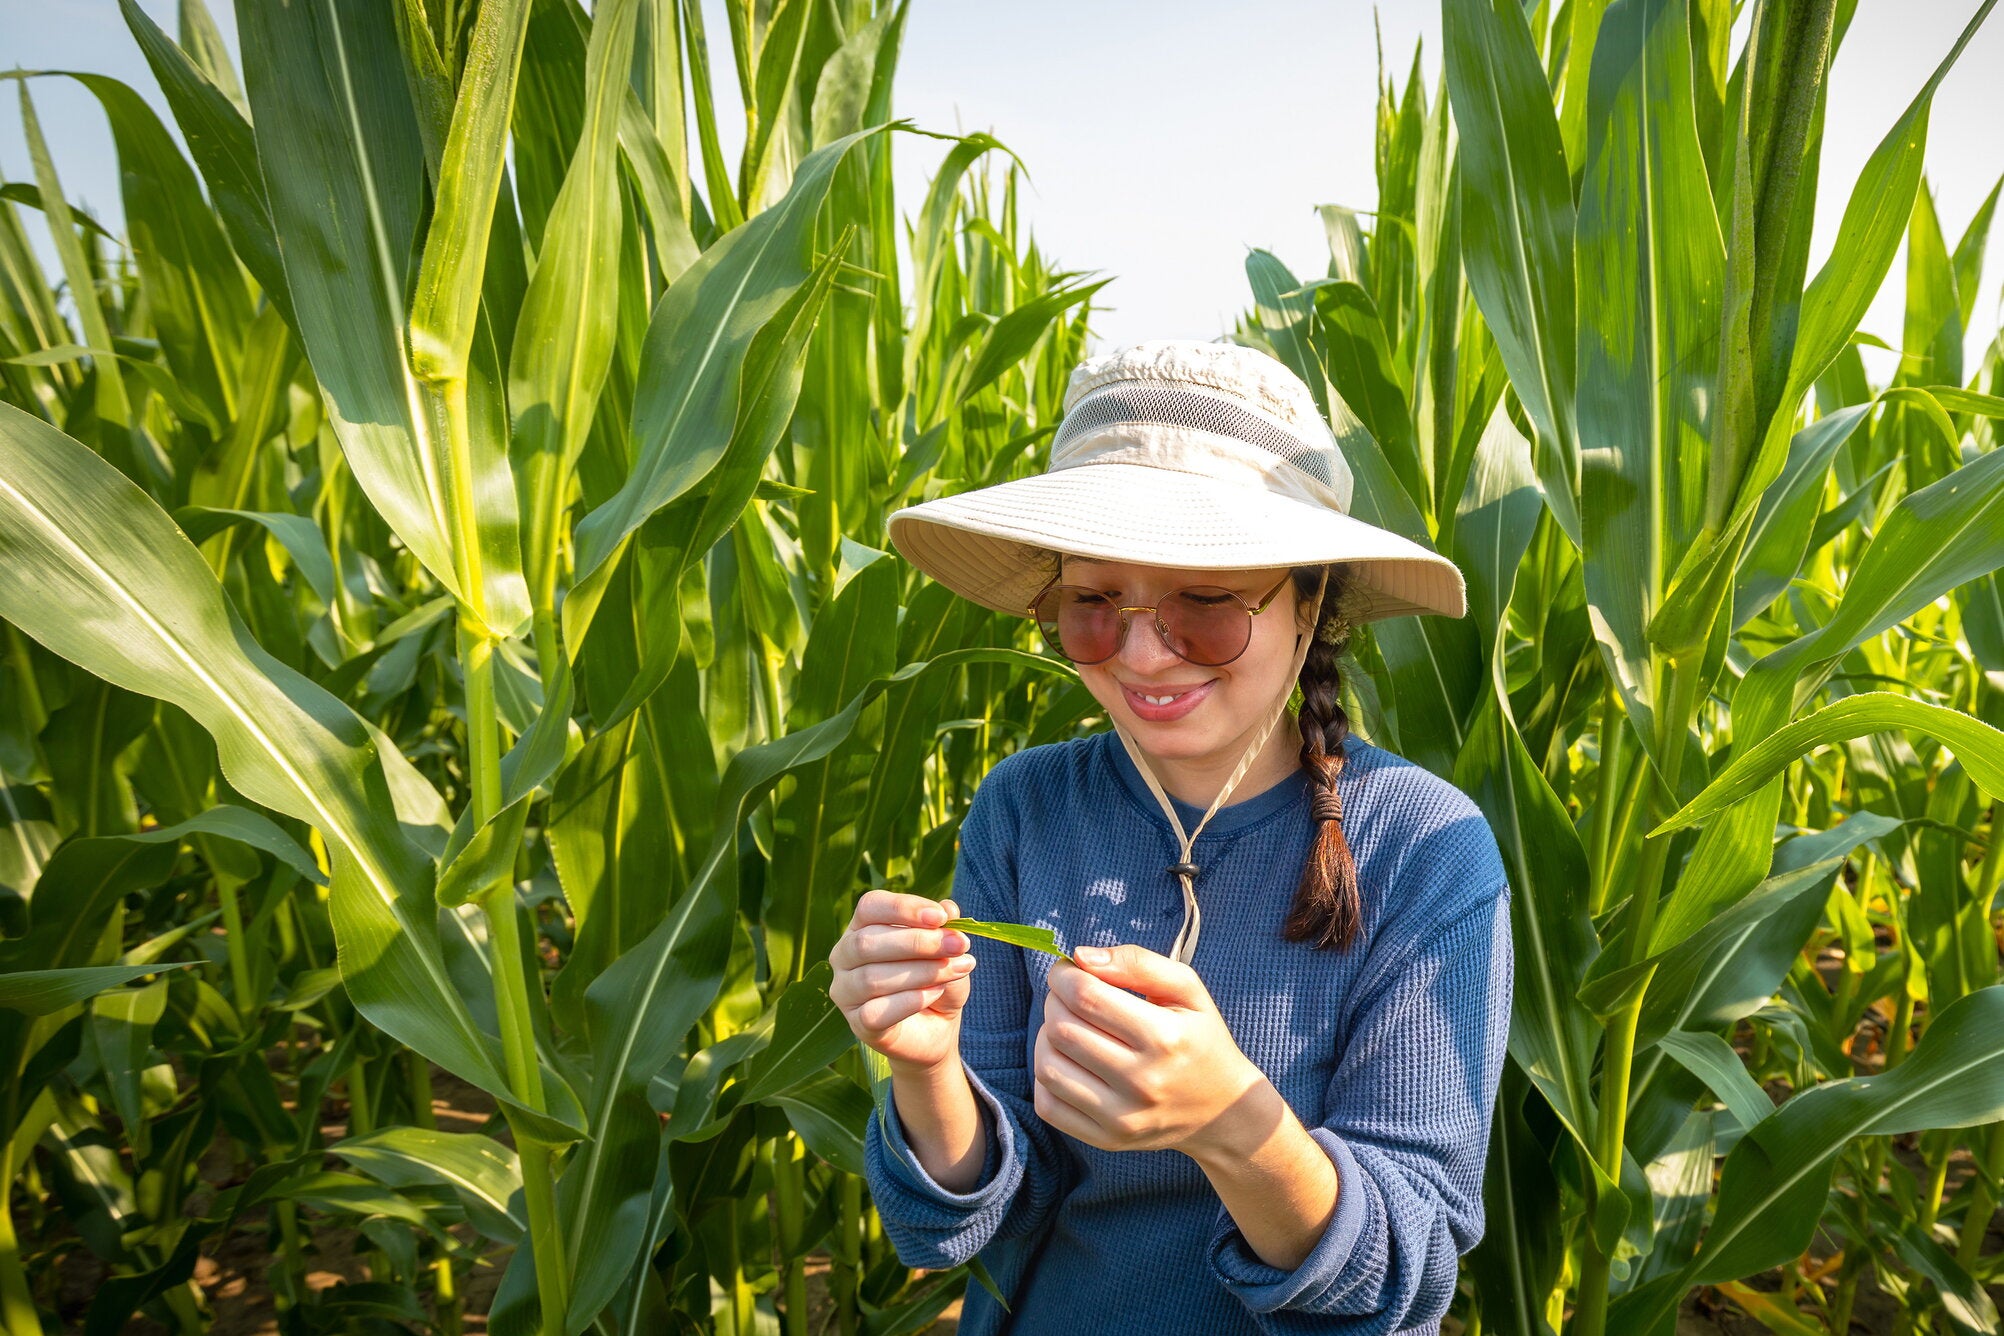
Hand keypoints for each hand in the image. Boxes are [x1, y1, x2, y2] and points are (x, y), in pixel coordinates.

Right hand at [829, 890, 976, 1075]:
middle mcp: (844, 956)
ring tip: (955, 970)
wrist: (937, 1028)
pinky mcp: (857, 1024)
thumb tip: (948, 908)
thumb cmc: (935, 978)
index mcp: (861, 927)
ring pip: (872, 978)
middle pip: (867, 942)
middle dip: (918, 942)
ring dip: (921, 972)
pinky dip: (910, 1001)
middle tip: (958, 945)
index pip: (870, 907)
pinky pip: (875, 1012)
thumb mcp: (947, 950)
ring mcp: (845, 992)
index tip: (941, 917)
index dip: (904, 908)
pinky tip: (935, 994)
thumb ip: (946, 929)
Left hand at [1032, 944, 1267, 1159]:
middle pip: (1063, 1029)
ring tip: (1066, 1027)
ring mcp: (1123, 1117)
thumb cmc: (1200, 1040)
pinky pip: (1048, 1106)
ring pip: (1048, 1067)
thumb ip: (1137, 963)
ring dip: (1046, 1038)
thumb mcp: (1187, 989)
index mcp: (1164, 1038)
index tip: (1066, 970)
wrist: (1221, 1110)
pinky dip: (1045, 1077)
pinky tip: (1067, 1061)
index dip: (1064, 977)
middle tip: (1067, 996)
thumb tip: (1081, 956)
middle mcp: (1142, 1081)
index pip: (1086, 997)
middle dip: (1054, 1002)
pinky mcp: (1107, 1140)